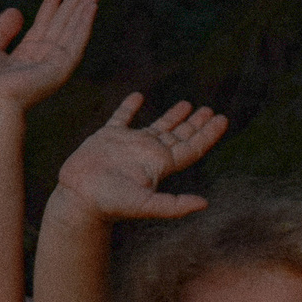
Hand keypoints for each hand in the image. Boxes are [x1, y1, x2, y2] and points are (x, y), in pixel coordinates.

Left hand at [0, 0, 103, 120]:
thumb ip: (1, 29)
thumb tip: (18, 11)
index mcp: (26, 55)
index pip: (44, 22)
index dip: (51, 1)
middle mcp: (43, 59)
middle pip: (64, 22)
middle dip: (77, 0)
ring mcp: (54, 64)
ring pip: (74, 28)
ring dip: (87, 6)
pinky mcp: (62, 69)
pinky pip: (77, 41)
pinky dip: (85, 23)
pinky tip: (92, 5)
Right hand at [51, 93, 227, 221]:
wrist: (78, 198)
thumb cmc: (110, 203)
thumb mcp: (145, 204)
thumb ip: (174, 205)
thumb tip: (205, 204)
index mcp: (160, 165)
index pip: (192, 148)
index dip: (208, 134)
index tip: (222, 119)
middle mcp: (148, 153)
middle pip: (179, 136)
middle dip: (196, 123)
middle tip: (210, 110)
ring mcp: (128, 144)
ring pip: (157, 126)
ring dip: (173, 115)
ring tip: (187, 103)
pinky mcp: (107, 137)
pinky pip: (122, 117)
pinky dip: (130, 106)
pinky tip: (138, 97)